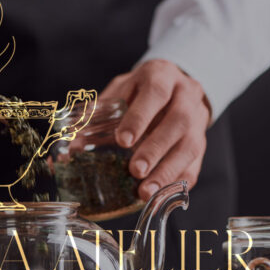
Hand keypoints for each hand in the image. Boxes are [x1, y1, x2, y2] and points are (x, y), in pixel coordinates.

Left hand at [99, 59, 211, 199]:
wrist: (175, 87)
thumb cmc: (140, 91)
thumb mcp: (120, 91)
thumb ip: (98, 113)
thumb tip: (68, 150)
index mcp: (162, 75)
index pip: (156, 93)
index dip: (140, 117)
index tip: (123, 140)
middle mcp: (186, 95)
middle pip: (178, 122)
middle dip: (155, 148)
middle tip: (135, 170)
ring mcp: (198, 119)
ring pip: (190, 146)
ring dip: (167, 171)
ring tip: (146, 191)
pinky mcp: (202, 142)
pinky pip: (195, 164)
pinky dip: (177, 182)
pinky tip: (161, 195)